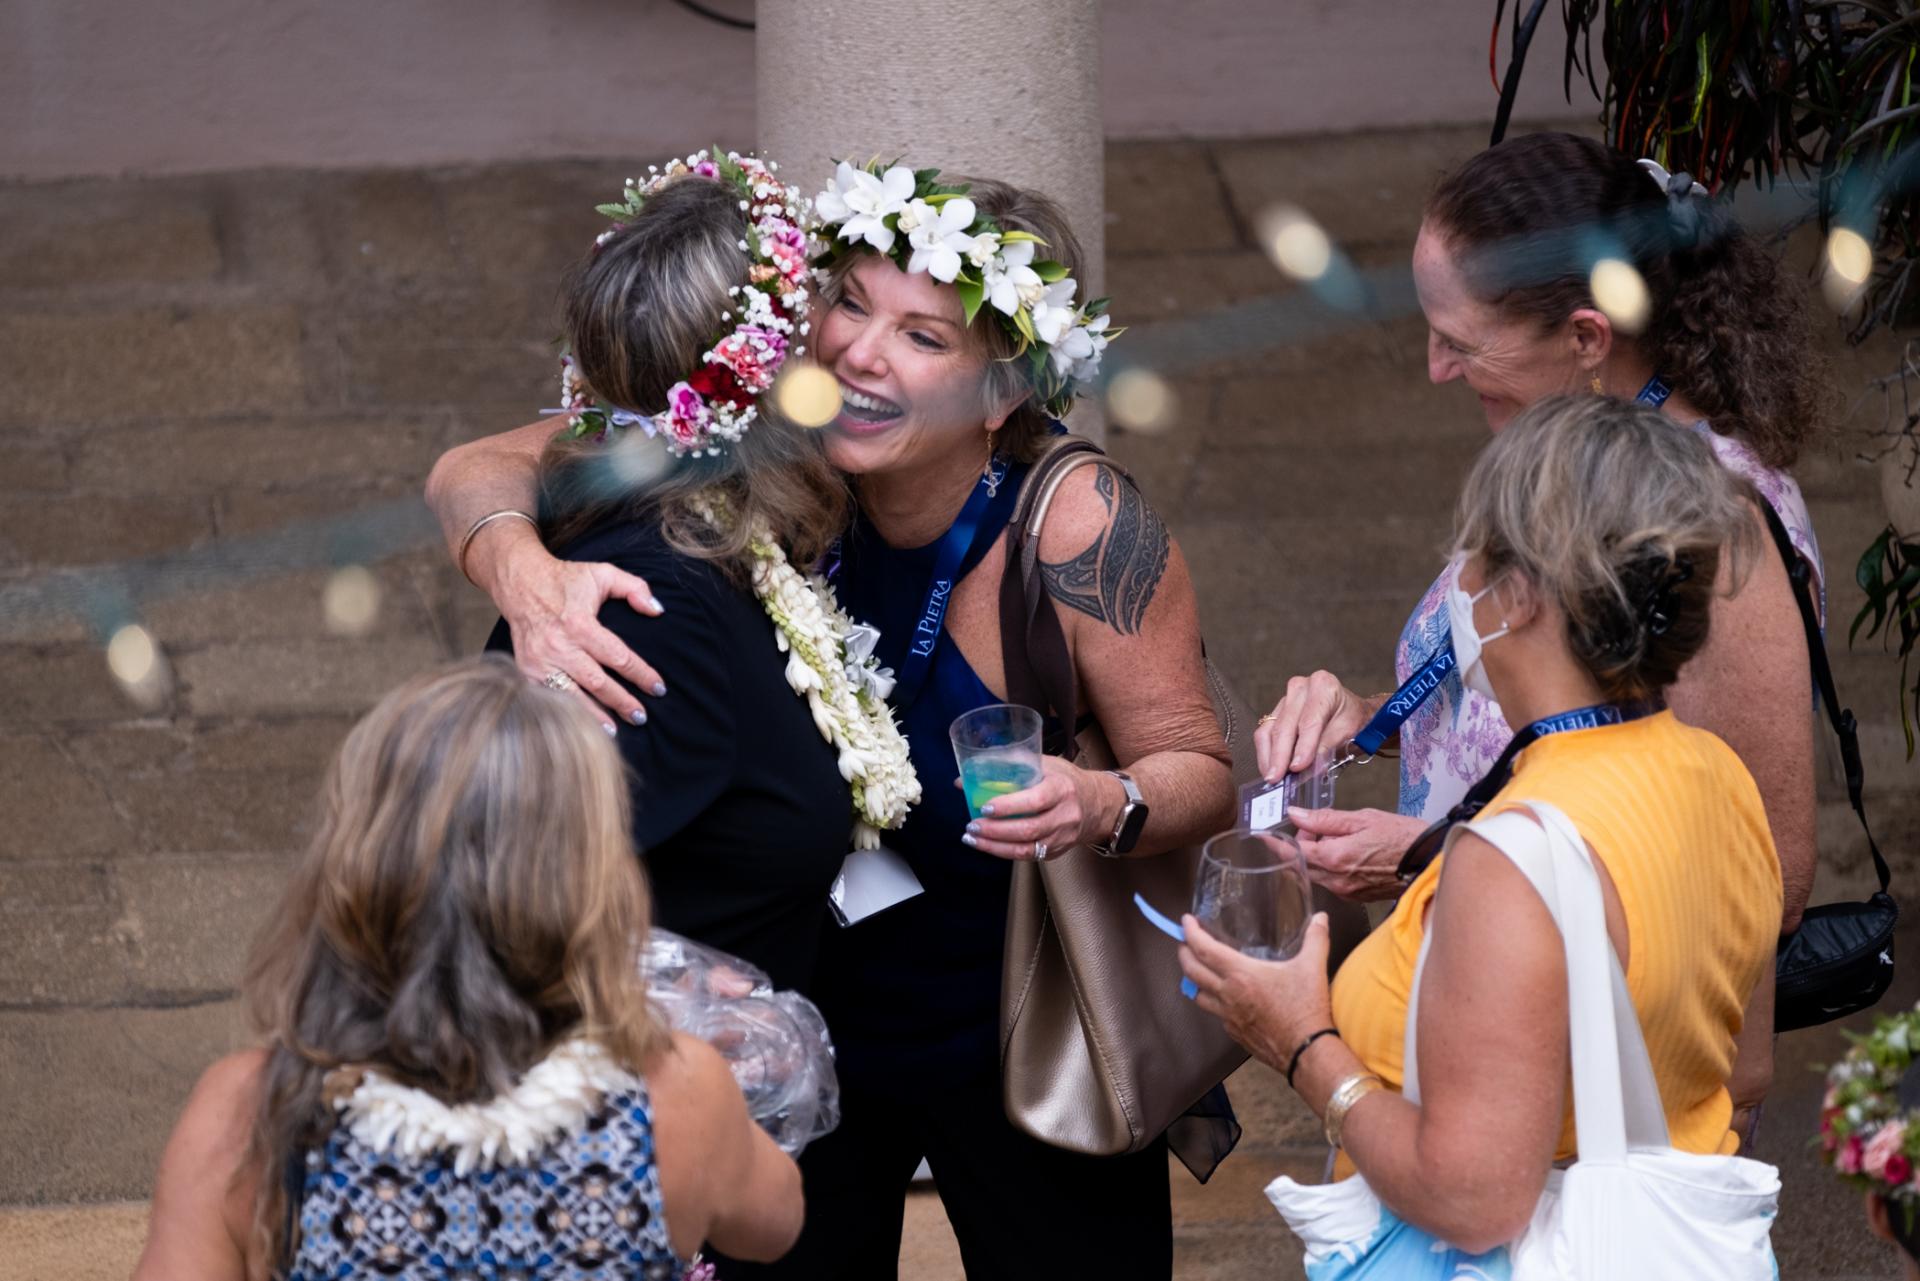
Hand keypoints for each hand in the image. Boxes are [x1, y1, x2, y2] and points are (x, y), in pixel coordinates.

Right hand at [496, 536, 665, 730]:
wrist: (519, 582)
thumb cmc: (566, 580)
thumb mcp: (603, 573)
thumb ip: (635, 588)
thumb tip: (658, 611)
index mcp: (580, 624)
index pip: (619, 657)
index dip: (641, 674)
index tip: (659, 688)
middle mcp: (559, 646)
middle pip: (598, 683)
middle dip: (622, 702)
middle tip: (642, 717)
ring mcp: (540, 661)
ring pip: (572, 697)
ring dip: (595, 716)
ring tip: (614, 731)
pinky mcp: (526, 670)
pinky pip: (549, 698)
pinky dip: (567, 712)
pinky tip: (582, 724)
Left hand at [959, 756, 1115, 860]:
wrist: (1097, 804)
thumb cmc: (1064, 780)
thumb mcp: (1045, 764)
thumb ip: (1009, 767)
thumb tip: (966, 778)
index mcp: (1061, 788)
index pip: (1035, 800)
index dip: (1009, 806)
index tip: (985, 807)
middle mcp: (1065, 815)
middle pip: (1029, 829)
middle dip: (995, 830)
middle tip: (972, 826)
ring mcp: (1062, 837)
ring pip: (1026, 849)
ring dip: (995, 846)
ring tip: (972, 839)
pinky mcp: (1056, 851)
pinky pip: (1028, 856)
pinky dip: (1004, 852)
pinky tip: (987, 845)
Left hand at [1180, 912, 1333, 1074]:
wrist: (1307, 1052)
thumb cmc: (1306, 1009)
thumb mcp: (1312, 967)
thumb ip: (1315, 938)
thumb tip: (1321, 917)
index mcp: (1241, 974)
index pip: (1204, 949)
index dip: (1191, 932)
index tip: (1187, 921)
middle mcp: (1228, 995)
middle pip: (1191, 971)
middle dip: (1183, 953)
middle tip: (1185, 942)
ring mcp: (1229, 1017)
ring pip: (1198, 995)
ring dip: (1192, 980)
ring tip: (1197, 970)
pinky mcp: (1235, 1033)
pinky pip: (1216, 1014)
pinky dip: (1213, 1002)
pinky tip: (1223, 998)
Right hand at [1255, 672, 1379, 781]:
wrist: (1352, 715)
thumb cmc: (1353, 721)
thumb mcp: (1348, 733)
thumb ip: (1327, 748)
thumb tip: (1309, 768)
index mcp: (1323, 686)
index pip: (1310, 721)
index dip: (1303, 746)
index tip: (1297, 767)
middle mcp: (1300, 688)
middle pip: (1285, 725)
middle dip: (1280, 755)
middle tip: (1277, 778)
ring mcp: (1285, 699)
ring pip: (1270, 730)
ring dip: (1269, 757)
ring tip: (1272, 778)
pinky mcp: (1275, 713)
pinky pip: (1264, 734)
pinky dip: (1266, 754)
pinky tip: (1270, 769)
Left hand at [1290, 806, 1425, 901]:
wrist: (1430, 861)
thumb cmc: (1401, 837)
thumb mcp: (1362, 818)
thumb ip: (1325, 818)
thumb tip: (1297, 814)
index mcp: (1335, 858)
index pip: (1294, 852)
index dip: (1278, 843)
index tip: (1264, 836)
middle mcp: (1337, 880)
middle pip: (1303, 865)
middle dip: (1300, 848)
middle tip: (1310, 829)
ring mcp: (1346, 892)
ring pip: (1317, 875)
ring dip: (1315, 858)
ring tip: (1332, 838)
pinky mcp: (1356, 897)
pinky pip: (1332, 883)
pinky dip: (1330, 869)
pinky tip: (1344, 854)